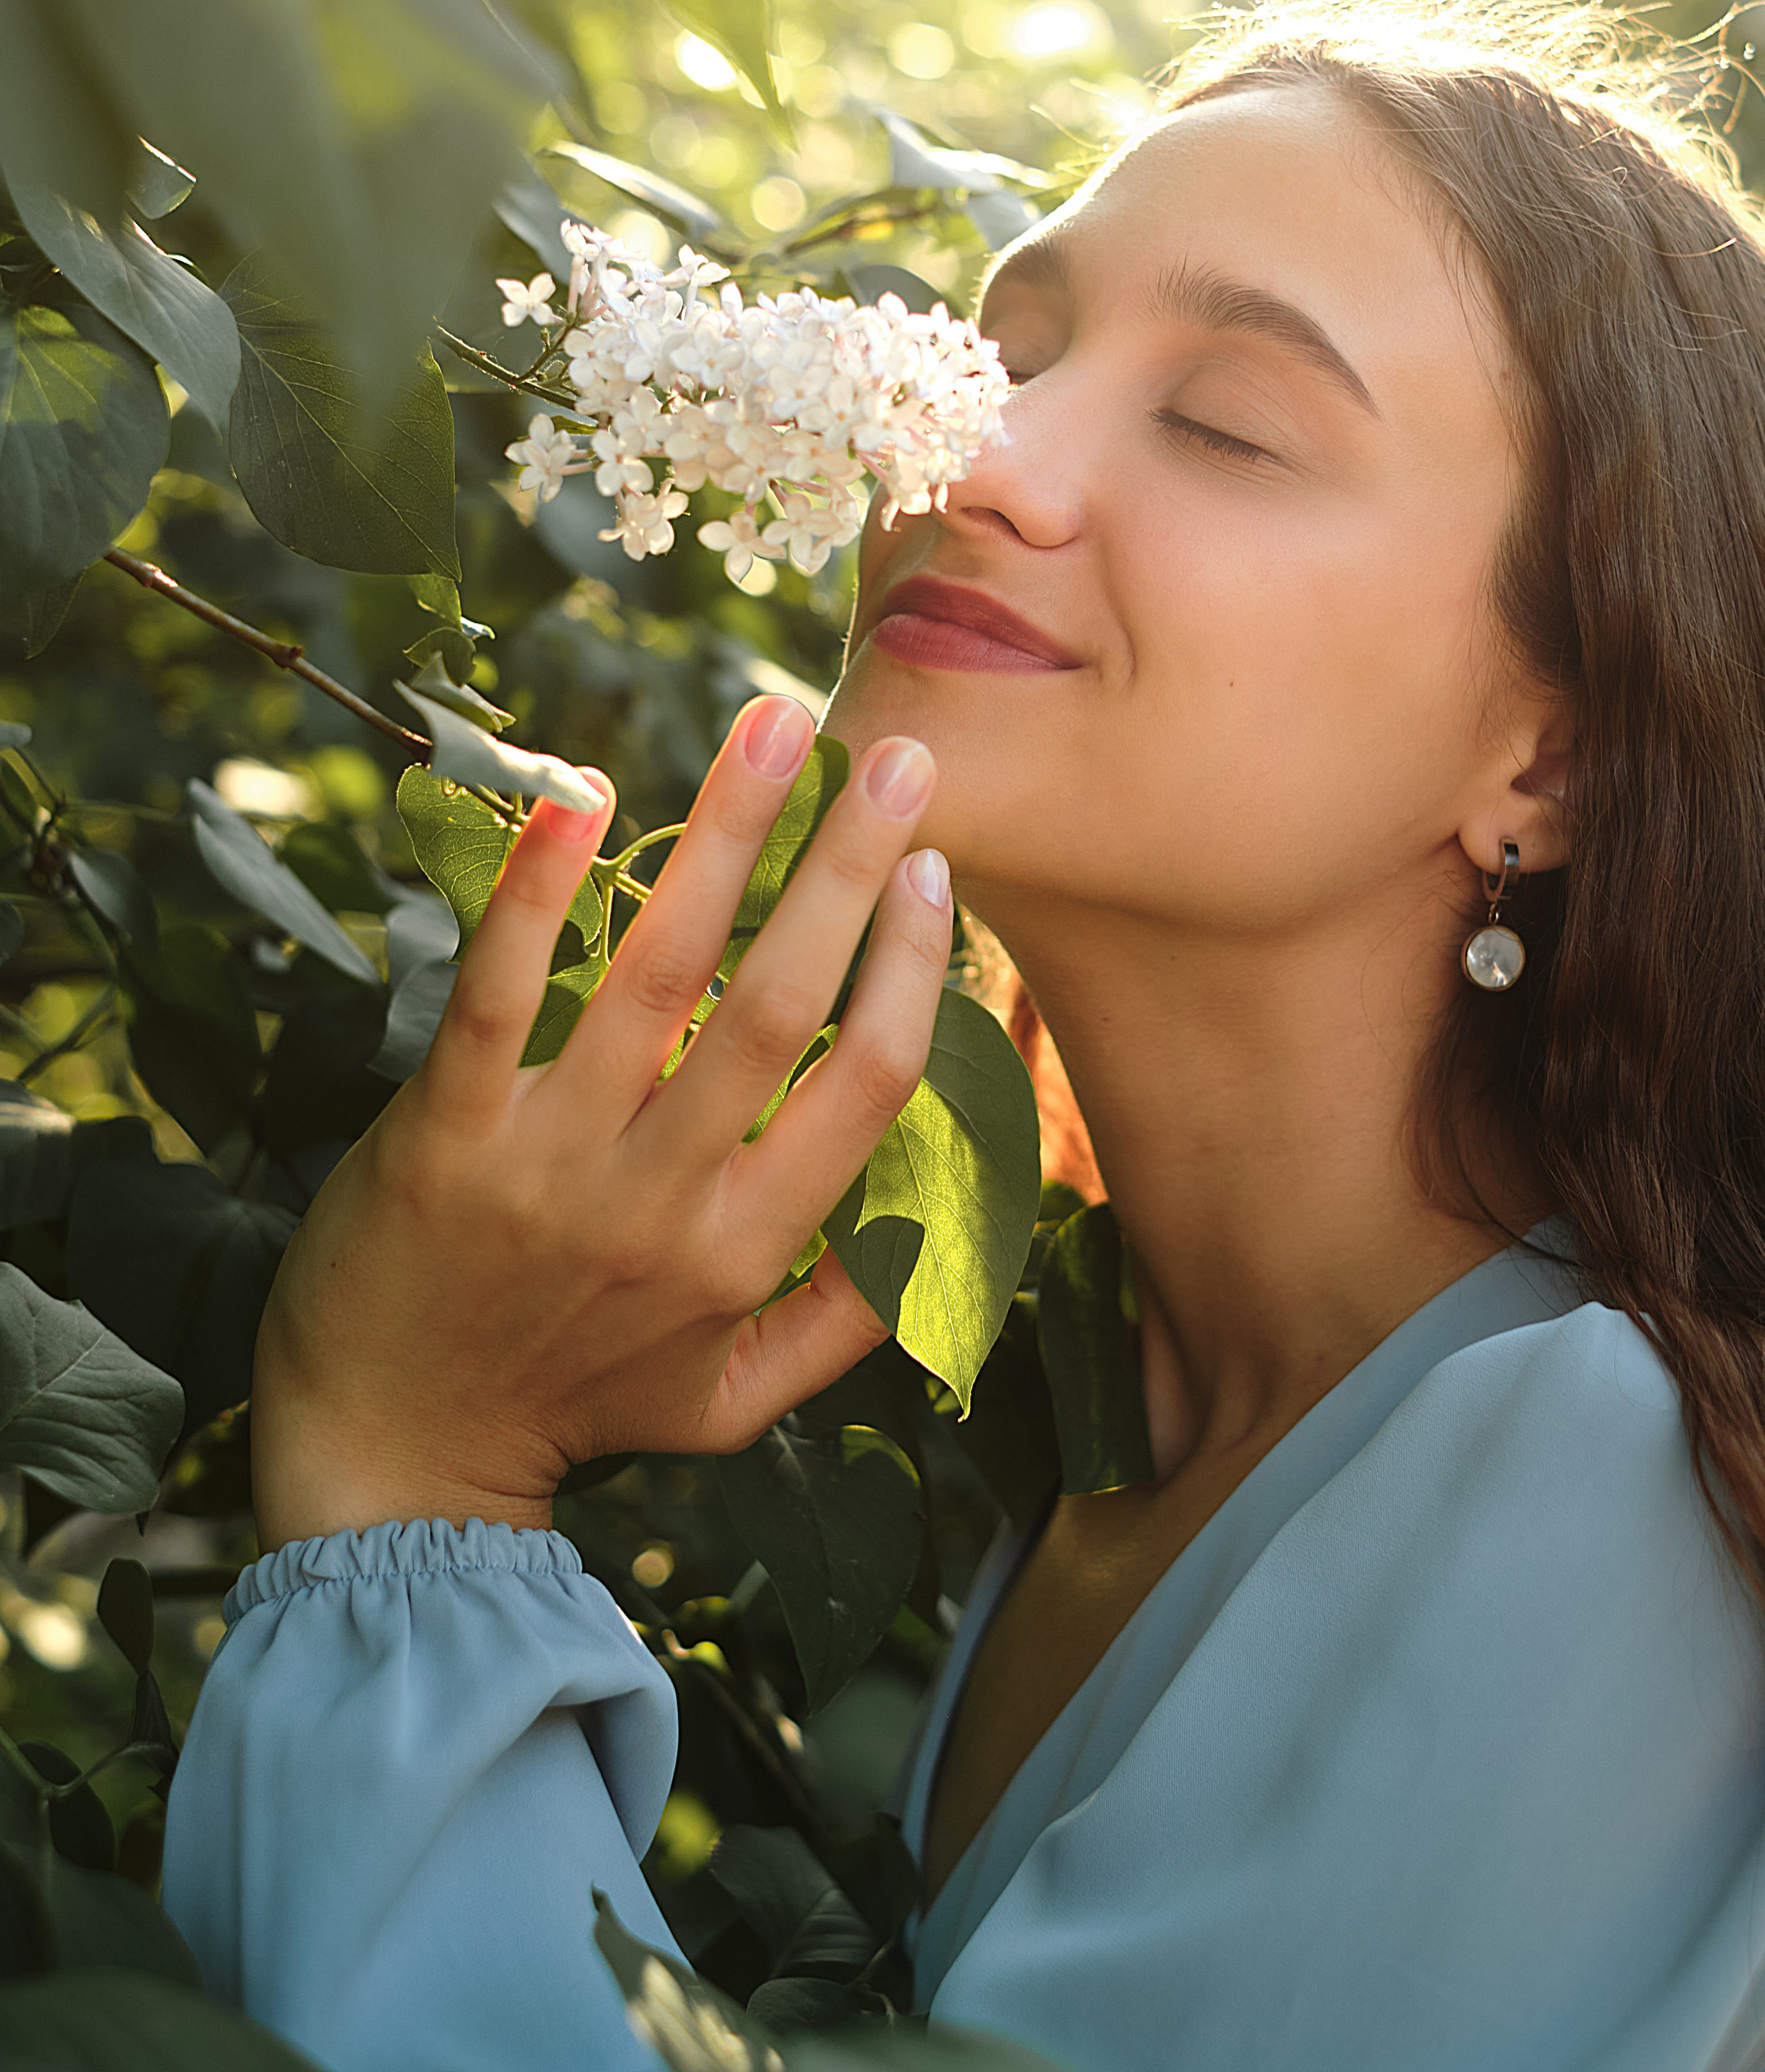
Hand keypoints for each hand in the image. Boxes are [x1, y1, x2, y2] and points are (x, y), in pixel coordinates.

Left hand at [249, 698, 951, 1550]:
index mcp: (750, 1250)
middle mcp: (663, 1200)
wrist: (387, 1460)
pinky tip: (582, 795)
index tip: (939, 874)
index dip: (917, 969)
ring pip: (660, 970)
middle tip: (897, 754)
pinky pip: (497, 992)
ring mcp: (550, 1160)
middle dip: (851, 865)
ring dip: (726, 832)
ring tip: (774, 723)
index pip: (870, 1082)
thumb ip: (854, 1315)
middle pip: (783, 1001)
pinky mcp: (443, 1131)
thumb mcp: (738, 1399)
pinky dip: (537, 890)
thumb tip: (958, 1206)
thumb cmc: (577, 1406)